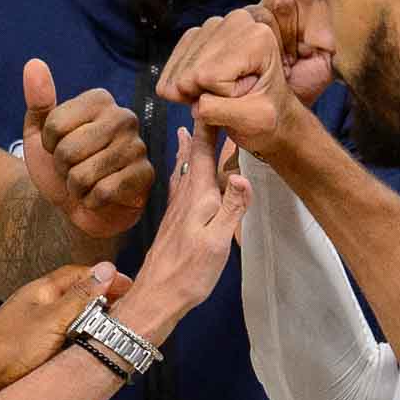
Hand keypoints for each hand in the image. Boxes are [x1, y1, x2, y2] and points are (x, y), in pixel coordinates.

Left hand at [0, 261, 132, 399]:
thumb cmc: (11, 348)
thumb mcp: (53, 321)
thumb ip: (80, 297)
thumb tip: (107, 269)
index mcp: (42, 290)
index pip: (80, 274)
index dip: (106, 278)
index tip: (131, 288)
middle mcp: (39, 303)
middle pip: (78, 294)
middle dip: (103, 299)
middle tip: (128, 311)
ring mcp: (36, 324)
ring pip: (72, 315)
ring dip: (93, 320)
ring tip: (115, 329)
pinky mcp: (34, 345)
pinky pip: (64, 335)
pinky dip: (80, 337)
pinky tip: (90, 347)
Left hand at [22, 58, 152, 240]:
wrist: (77, 204)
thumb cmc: (60, 164)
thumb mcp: (40, 133)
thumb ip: (38, 100)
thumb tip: (34, 64)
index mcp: (99, 100)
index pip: (55, 124)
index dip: (48, 144)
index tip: (58, 147)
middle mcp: (123, 117)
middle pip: (68, 150)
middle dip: (62, 167)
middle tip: (73, 168)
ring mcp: (137, 146)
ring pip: (83, 174)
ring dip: (75, 186)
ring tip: (85, 182)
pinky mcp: (145, 175)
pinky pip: (102, 191)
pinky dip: (91, 200)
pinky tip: (99, 195)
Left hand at [116, 123, 250, 339]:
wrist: (157, 297)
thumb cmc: (188, 272)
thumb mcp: (217, 242)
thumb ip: (231, 208)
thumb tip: (243, 176)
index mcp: (196, 197)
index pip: (203, 154)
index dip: (207, 128)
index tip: (209, 102)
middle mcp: (184, 198)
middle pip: (192, 159)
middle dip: (197, 135)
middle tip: (197, 110)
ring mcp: (176, 210)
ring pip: (183, 172)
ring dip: (188, 151)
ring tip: (186, 134)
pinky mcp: (174, 223)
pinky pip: (179, 187)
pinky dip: (183, 172)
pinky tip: (180, 177)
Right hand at [156, 0, 327, 157]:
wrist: (268, 110)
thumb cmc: (268, 116)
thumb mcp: (255, 120)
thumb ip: (223, 112)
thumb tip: (195, 104)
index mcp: (258, 37)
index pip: (209, 76)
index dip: (223, 97)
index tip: (246, 96)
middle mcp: (236, 22)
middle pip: (191, 73)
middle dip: (207, 94)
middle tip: (234, 97)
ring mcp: (213, 25)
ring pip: (179, 73)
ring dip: (196, 91)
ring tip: (223, 93)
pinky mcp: (196, 34)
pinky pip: (172, 69)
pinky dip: (184, 87)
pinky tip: (208, 87)